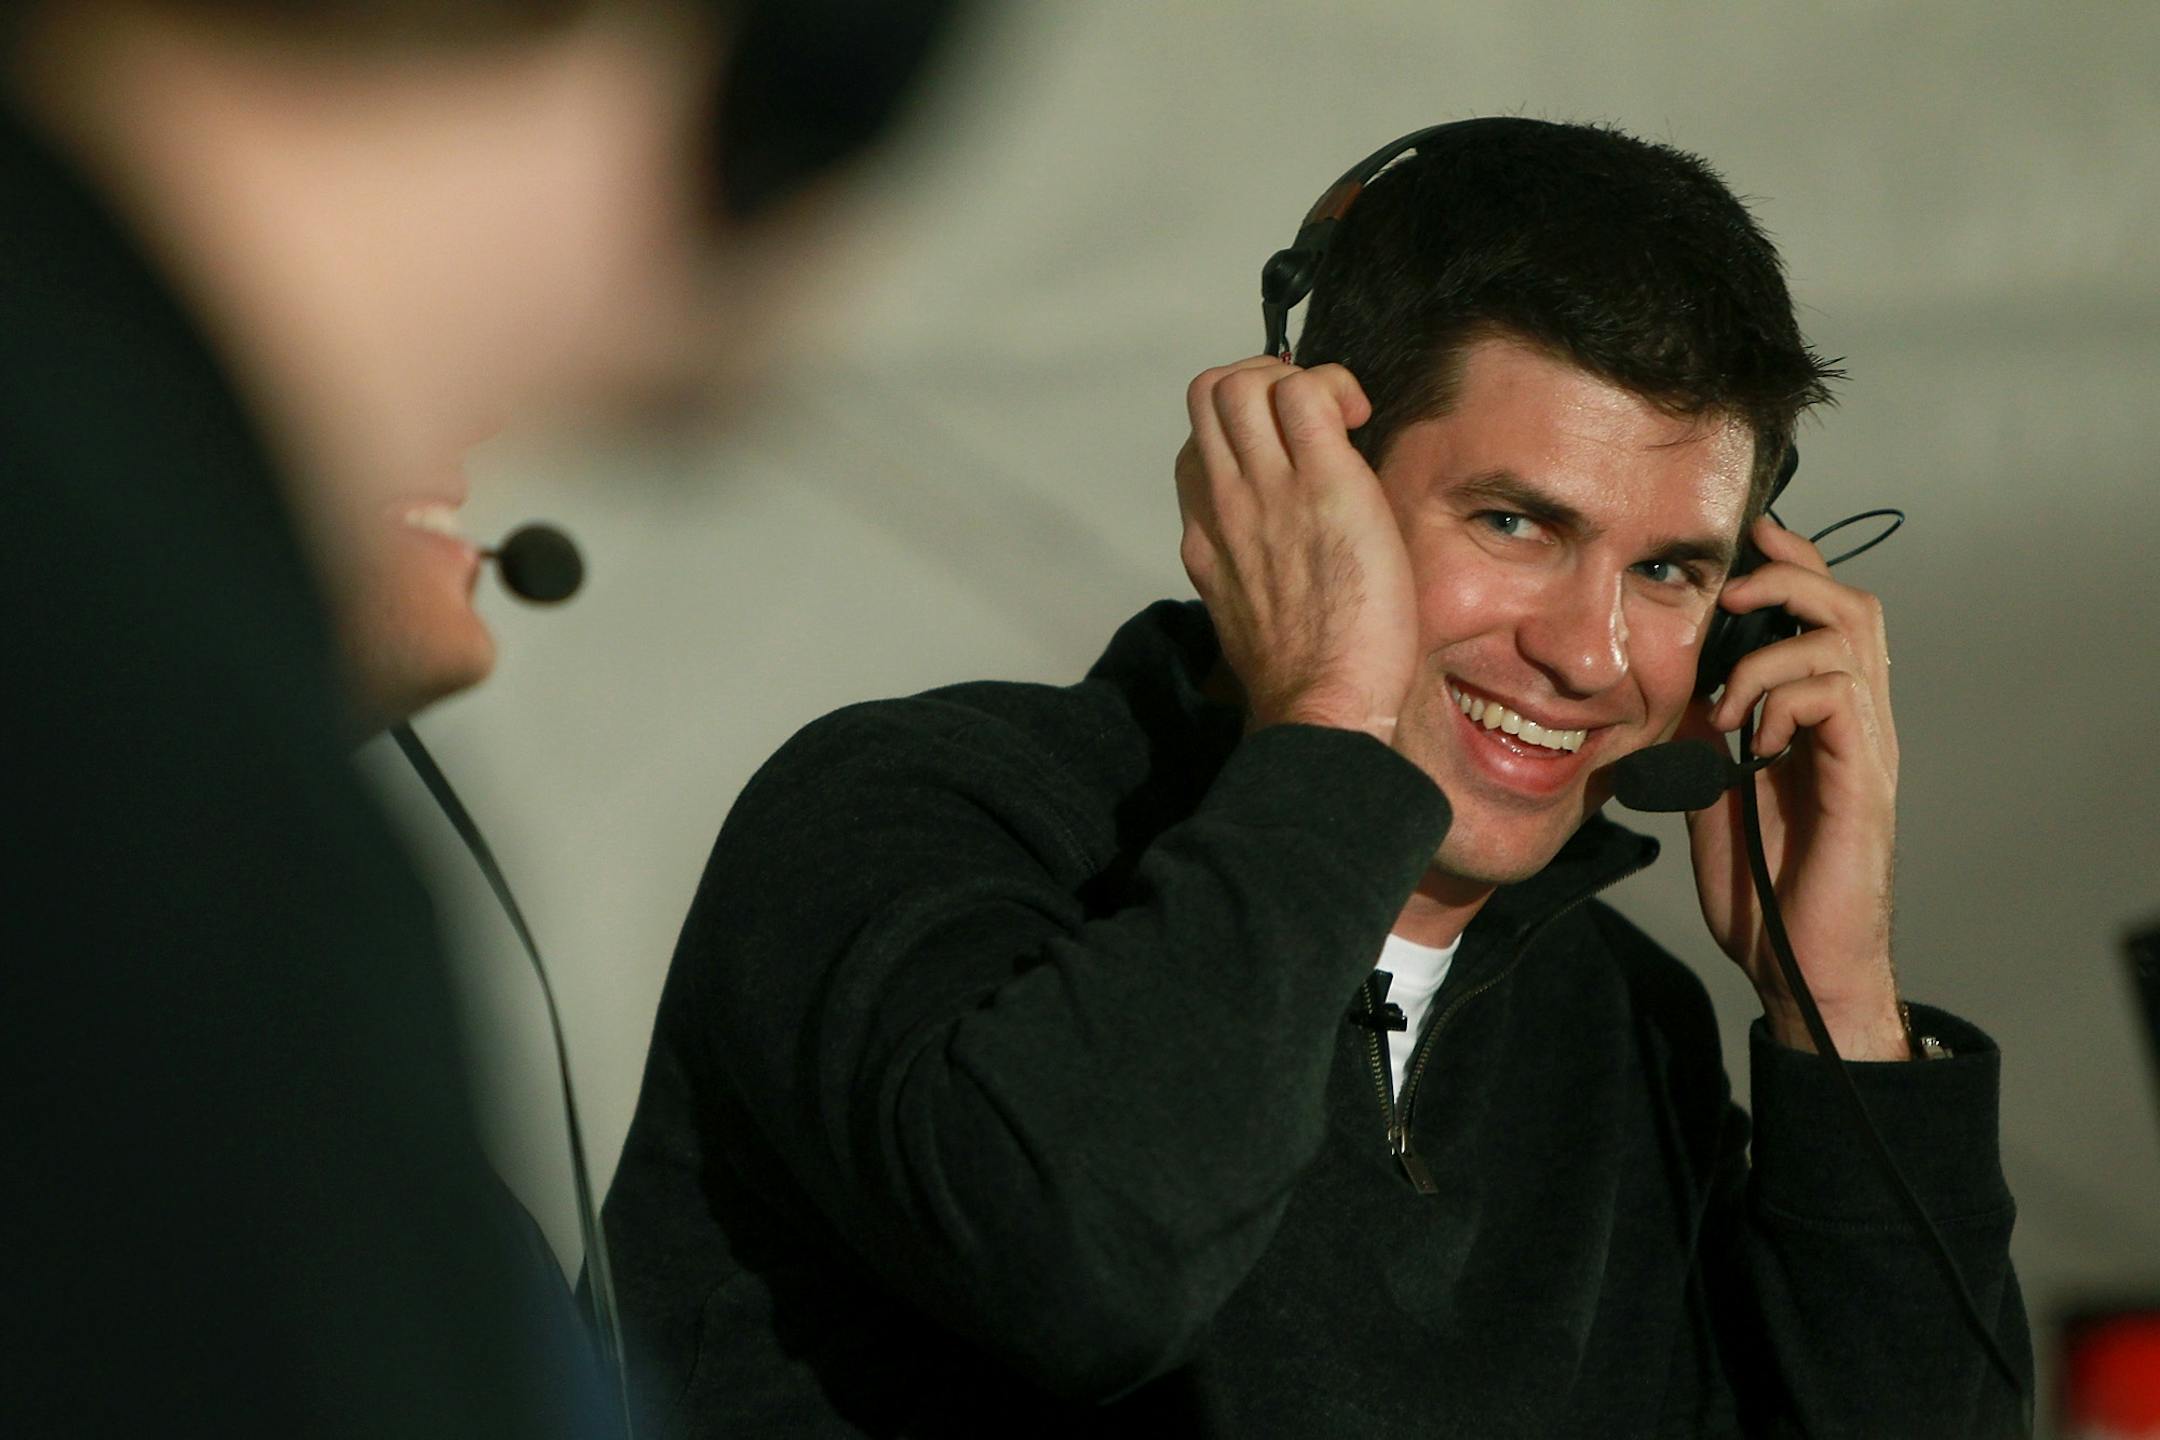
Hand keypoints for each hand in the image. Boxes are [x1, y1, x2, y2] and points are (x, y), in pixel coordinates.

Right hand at [1175, 358, 1417, 745]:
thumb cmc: (1307, 671)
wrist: (1321, 704)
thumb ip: (1257, 553)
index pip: (1200, 444)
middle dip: (1261, 381)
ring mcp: (1267, 489)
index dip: (1246, 431)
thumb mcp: (1254, 605)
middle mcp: (1223, 501)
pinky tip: (1360, 419)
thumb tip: (1295, 522)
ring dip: (1296, 378)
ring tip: (1337, 416)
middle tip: (1311, 416)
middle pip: (1208, 392)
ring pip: (1243, 380)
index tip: (1288, 454)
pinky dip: (1334, 385)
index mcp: (1206, 532)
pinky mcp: (1323, 483)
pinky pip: (1306, 392)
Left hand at [1680, 517, 1907, 1058]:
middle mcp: (1855, 721)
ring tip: (1725, 695)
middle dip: (1791, 576)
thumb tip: (1663, 678)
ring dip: (1775, 647)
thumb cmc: (1762, 885)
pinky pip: (1840, 698)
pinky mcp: (1864, 781)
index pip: (1821, 611)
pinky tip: (1749, 737)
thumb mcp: (1708, 786)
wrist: (1796, 965)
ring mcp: (1865, 749)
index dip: (1789, 563)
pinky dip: (1784, 698)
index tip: (1745, 536)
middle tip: (1731, 594)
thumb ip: (1698, 730)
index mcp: (1819, 716)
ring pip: (1851, 638)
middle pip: (1854, 604)